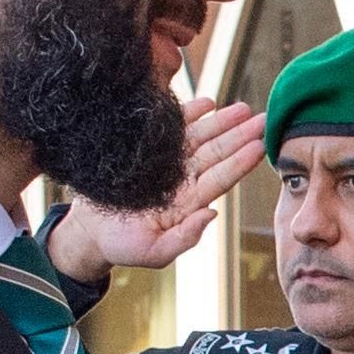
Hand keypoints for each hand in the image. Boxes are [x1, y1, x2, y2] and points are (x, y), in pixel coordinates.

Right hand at [48, 99, 268, 282]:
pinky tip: (206, 103)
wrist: (90, 228)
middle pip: (216, 153)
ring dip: (221, 121)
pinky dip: (188, 113)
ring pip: (199, 137)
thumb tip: (212, 215)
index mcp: (188, 202)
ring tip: (242, 108)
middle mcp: (183, 178)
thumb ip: (184, 238)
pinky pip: (171, 126)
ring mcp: (167, 161)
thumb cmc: (122, 245)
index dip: (240, 163)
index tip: (260, 146)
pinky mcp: (147, 147)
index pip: (220, 179)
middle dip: (239, 136)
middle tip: (264, 119)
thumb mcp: (153, 251)